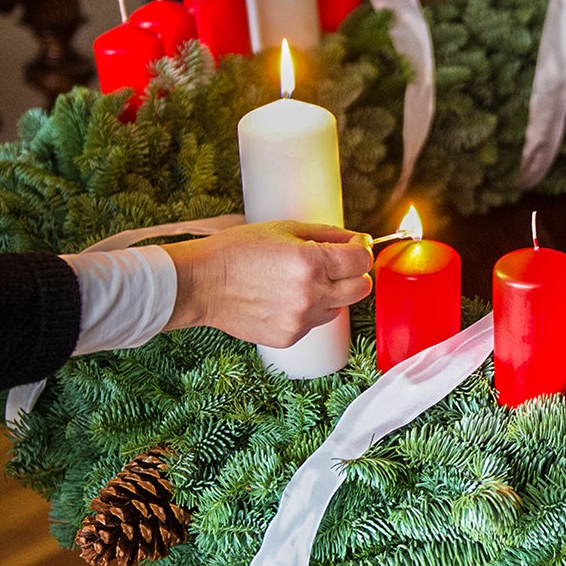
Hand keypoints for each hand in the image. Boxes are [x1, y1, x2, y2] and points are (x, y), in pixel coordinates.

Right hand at [161, 221, 372, 345]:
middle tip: (337, 264)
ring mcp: (302, 319)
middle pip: (361, 288)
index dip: (361, 250)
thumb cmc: (239, 251)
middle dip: (354, 273)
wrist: (203, 283)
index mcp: (312, 262)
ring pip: (339, 307)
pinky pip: (315, 323)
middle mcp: (311, 294)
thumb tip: (357, 240)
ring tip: (301, 281)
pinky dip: (309, 310)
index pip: (362, 260)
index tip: (354, 246)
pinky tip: (284, 298)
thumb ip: (328, 234)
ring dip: (331, 293)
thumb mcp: (285, 228)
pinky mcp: (290, 337)